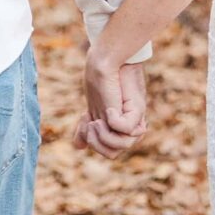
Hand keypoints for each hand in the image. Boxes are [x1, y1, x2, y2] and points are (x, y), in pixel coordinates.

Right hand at [74, 39, 146, 158]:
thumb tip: (78, 147)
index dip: (93, 142)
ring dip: (104, 135)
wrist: (105, 60)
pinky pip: (126, 129)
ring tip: (99, 120)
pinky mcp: (137, 110)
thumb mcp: (93, 107)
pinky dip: (113, 121)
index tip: (86, 120)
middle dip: (98, 143)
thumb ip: (86, 128)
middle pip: (113, 153)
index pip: (109, 151)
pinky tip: (110, 109)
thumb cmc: (99, 80)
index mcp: (118, 128)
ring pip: (121, 146)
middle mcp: (128, 126)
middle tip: (92, 123)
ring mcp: (134, 119)